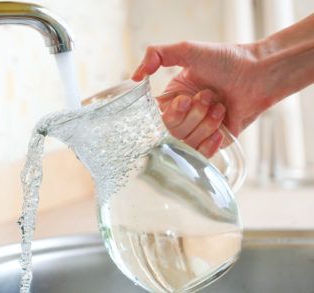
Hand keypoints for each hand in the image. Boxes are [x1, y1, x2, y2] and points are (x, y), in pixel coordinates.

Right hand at [132, 41, 273, 148]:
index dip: (169, 113)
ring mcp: (198, 131)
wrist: (259, 72)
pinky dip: (211, 141)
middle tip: (209, 96)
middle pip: (171, 132)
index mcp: (171, 99)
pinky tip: (222, 127)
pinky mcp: (215, 143)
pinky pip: (203, 154)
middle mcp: (182, 118)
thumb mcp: (187, 50)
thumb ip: (156, 54)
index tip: (184, 100)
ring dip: (206, 123)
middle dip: (193, 114)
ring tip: (220, 106)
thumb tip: (135, 77)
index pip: (154, 118)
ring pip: (187, 143)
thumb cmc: (225, 59)